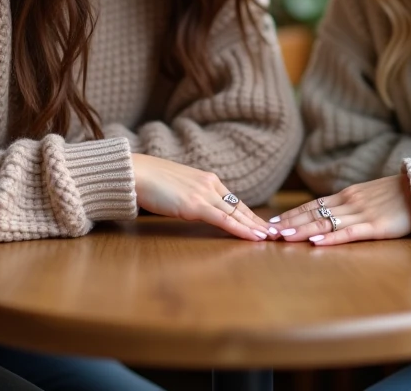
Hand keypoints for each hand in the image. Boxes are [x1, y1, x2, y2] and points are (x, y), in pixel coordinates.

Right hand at [131, 154, 271, 241]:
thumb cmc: (149, 181)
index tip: (261, 224)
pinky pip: (224, 219)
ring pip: (236, 213)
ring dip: (254, 227)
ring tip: (270, 237)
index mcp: (207, 179)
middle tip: (275, 233)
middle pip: (239, 206)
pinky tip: (253, 237)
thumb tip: (194, 206)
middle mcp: (210, 184)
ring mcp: (203, 194)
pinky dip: (241, 229)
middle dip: (257, 221)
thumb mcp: (176, 187)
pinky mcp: (195, 205)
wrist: (134, 173)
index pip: (233, 200)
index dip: (249, 214)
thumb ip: (190, 195)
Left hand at [269, 175, 410, 245]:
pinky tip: (316, 243)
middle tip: (269, 232)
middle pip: (314, 213)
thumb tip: (334, 211)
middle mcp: (350, 202)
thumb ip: (352, 202)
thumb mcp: (370, 194)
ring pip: (326, 223)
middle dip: (290, 223)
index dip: (293, 213)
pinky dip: (331, 239)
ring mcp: (362, 214)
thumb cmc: (399, 195)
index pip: (313, 204)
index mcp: (348, 195)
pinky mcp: (377, 227)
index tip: (274, 222)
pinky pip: (349, 233)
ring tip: (283, 237)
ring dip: (303, 230)